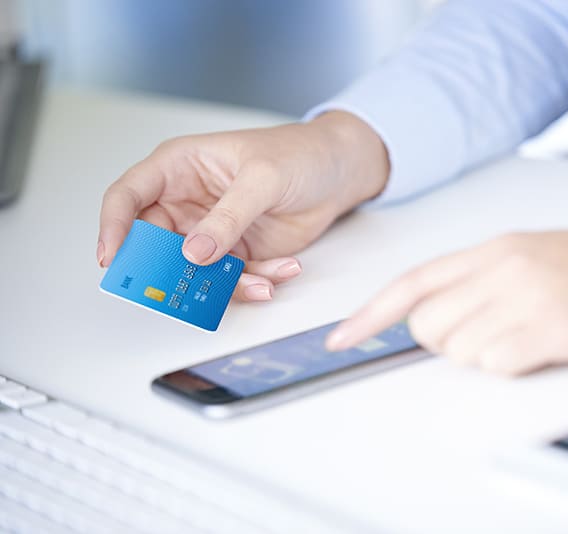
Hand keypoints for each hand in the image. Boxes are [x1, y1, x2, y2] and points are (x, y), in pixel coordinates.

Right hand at [98, 111, 388, 300]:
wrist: (338, 172)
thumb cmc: (299, 154)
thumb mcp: (263, 179)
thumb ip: (228, 216)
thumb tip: (194, 251)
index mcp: (180, 167)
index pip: (129, 195)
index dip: (114, 226)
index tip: (112, 258)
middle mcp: (188, 202)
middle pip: (156, 244)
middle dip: (170, 271)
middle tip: (187, 289)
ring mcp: (212, 231)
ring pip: (195, 271)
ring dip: (225, 284)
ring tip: (261, 283)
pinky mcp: (237, 253)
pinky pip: (232, 279)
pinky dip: (255, 282)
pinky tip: (284, 269)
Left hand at [326, 221, 567, 374]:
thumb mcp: (544, 255)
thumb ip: (490, 279)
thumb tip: (449, 316)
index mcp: (498, 245)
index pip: (413, 280)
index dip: (370, 312)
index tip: (341, 336)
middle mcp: (503, 266)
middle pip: (428, 324)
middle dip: (446, 344)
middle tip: (492, 339)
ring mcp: (527, 295)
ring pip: (458, 349)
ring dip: (486, 356)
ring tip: (533, 339)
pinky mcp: (554, 327)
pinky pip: (496, 364)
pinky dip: (513, 367)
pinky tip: (550, 347)